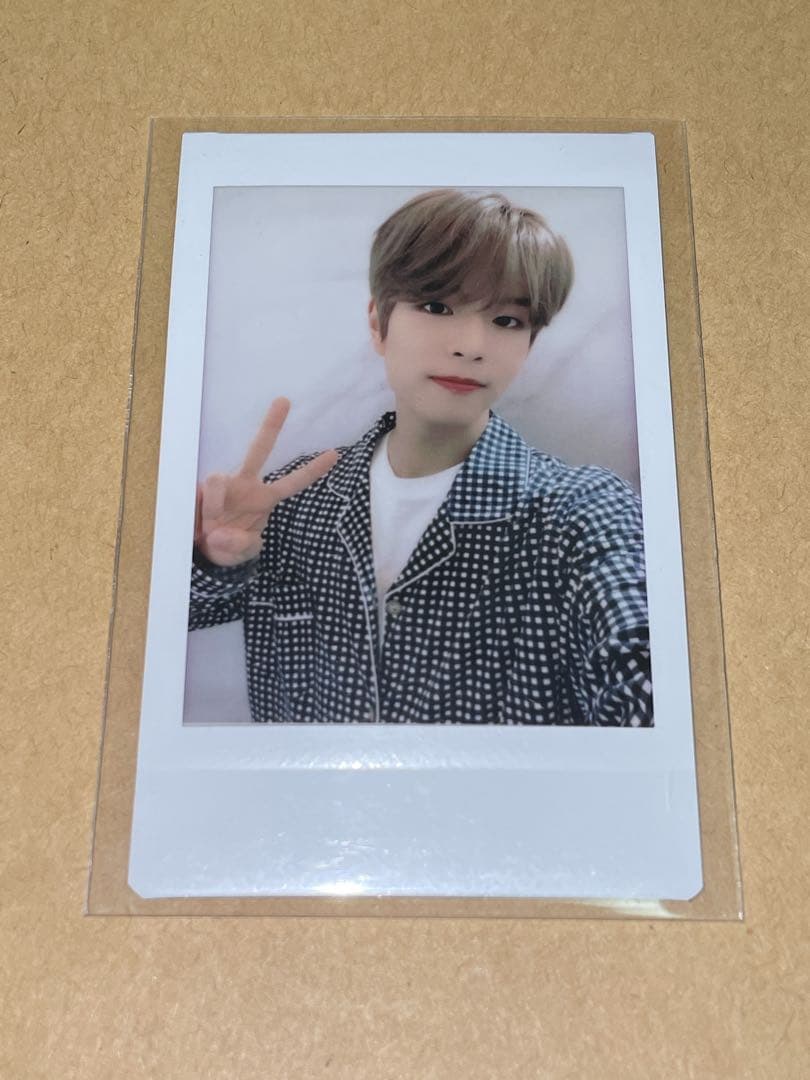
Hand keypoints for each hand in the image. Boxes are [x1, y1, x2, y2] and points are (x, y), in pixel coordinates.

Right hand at [194, 397, 338, 566]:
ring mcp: (223, 485)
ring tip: (211, 527)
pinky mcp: (200, 489)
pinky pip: (203, 496)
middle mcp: (246, 485)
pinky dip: (203, 513)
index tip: (335, 455)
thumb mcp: (242, 552)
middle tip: (284, 401)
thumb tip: (224, 533)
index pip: (293, 482)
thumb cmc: (230, 545)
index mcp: (264, 499)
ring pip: (218, 479)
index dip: (313, 470)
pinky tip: (200, 530)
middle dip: (271, 425)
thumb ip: (241, 545)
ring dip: (215, 505)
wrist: (204, 551)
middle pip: (259, 449)